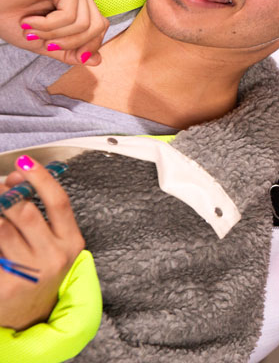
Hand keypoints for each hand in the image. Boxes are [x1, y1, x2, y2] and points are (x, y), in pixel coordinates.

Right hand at [0, 0, 106, 65]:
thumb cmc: (8, 17)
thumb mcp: (43, 42)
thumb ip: (69, 52)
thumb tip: (98, 61)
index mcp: (78, 3)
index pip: (100, 28)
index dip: (86, 46)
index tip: (55, 48)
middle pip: (97, 27)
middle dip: (71, 43)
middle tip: (43, 42)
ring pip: (85, 23)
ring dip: (55, 35)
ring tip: (31, 29)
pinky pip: (70, 15)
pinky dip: (47, 25)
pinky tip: (28, 20)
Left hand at [0, 156, 84, 330]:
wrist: (31, 316)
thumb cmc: (41, 272)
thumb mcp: (54, 243)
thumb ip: (41, 215)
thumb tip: (16, 180)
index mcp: (71, 242)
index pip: (58, 202)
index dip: (41, 179)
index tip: (25, 163)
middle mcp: (54, 257)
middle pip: (25, 212)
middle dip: (8, 195)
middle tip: (0, 188)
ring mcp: (29, 273)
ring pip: (1, 229)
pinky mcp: (6, 285)